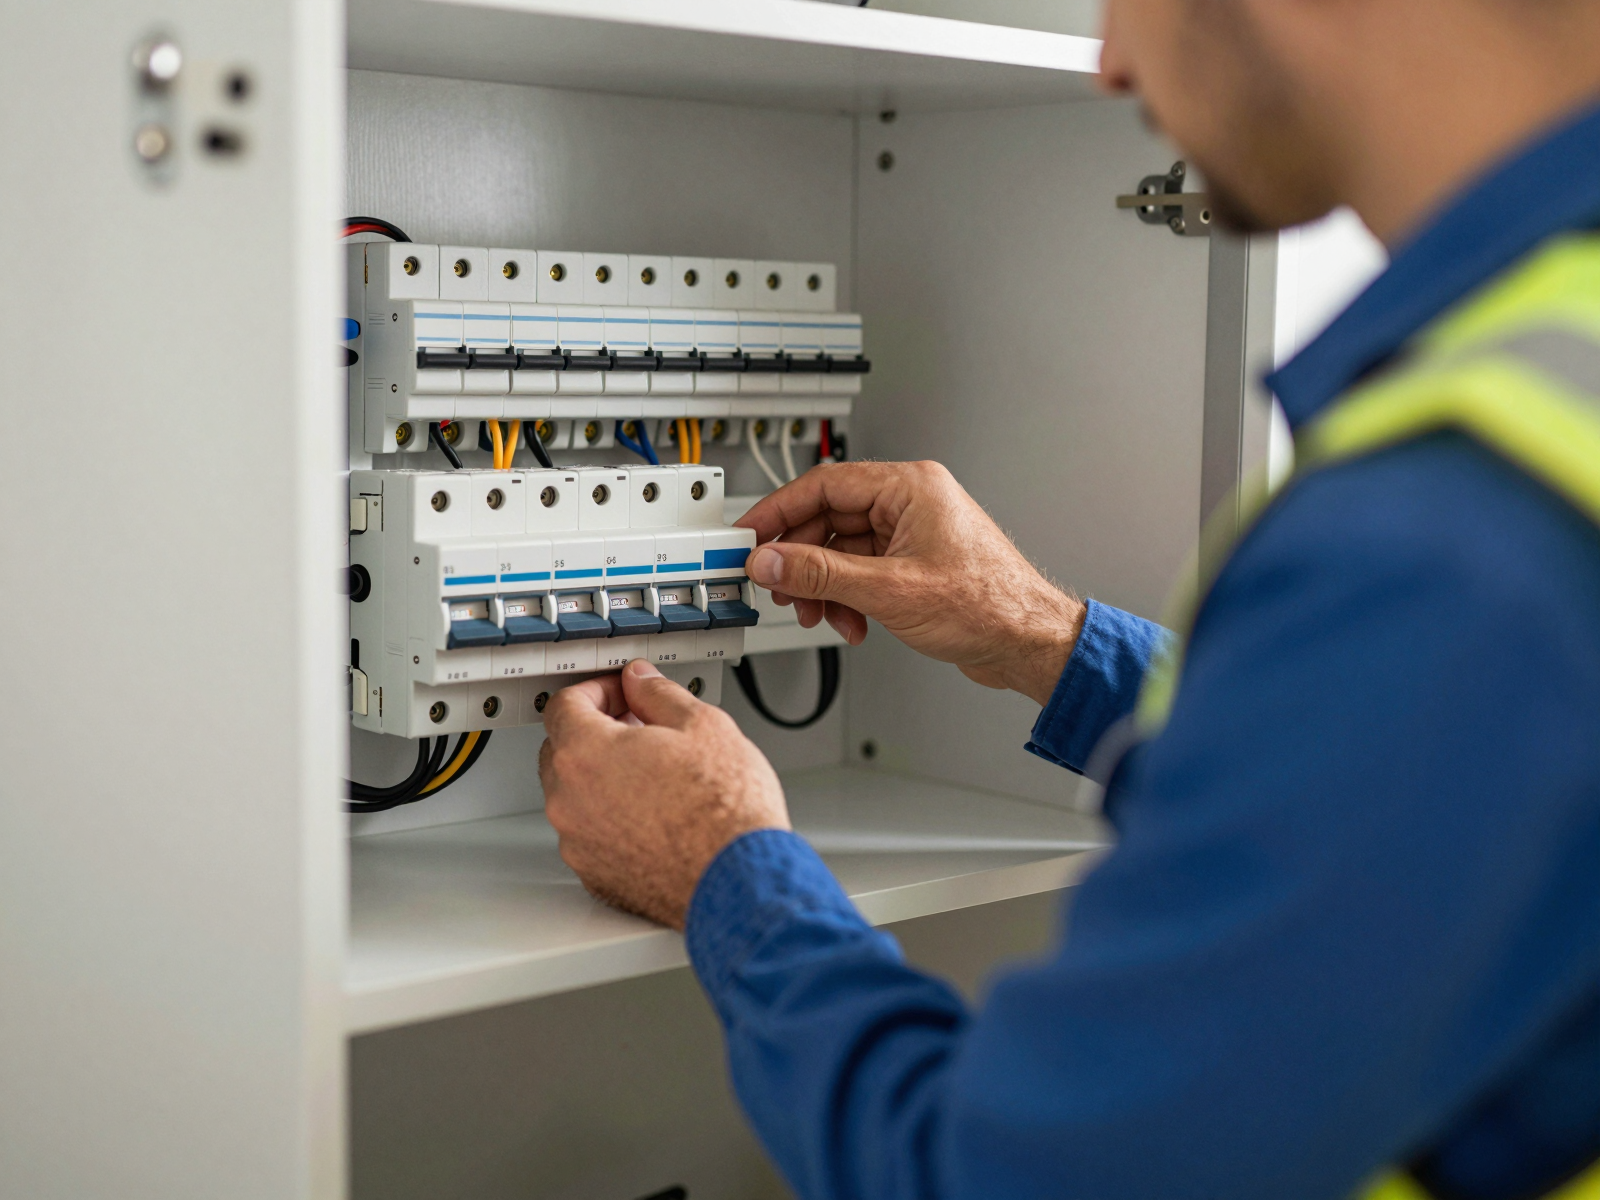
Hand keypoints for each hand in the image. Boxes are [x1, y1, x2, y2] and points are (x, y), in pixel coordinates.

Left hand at [539, 659, 789, 928]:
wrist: (740, 880)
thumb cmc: (724, 811)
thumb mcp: (703, 725)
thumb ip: (659, 695)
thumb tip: (642, 683)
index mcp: (585, 754)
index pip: (564, 706)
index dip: (596, 690)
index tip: (622, 692)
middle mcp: (569, 801)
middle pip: (561, 751)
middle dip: (595, 733)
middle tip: (639, 729)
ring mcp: (579, 844)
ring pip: (576, 796)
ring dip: (603, 778)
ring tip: (655, 775)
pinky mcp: (595, 876)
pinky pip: (591, 835)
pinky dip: (612, 820)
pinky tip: (655, 815)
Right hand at [737, 461, 1085, 706]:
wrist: (1029, 642)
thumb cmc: (989, 605)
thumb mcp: (889, 591)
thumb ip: (821, 575)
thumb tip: (772, 562)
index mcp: (910, 488)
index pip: (824, 484)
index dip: (779, 512)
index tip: (750, 535)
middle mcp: (911, 504)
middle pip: (829, 520)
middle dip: (800, 561)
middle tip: (778, 586)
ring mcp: (912, 534)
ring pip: (842, 551)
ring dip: (824, 586)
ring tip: (819, 614)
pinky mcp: (914, 564)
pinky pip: (862, 572)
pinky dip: (848, 598)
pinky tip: (851, 623)